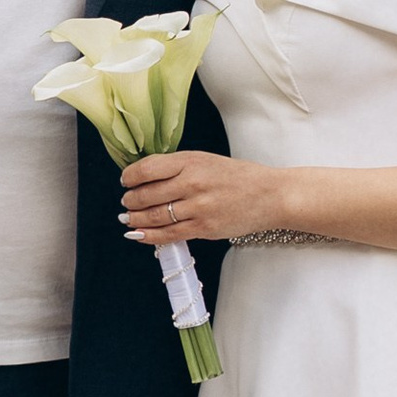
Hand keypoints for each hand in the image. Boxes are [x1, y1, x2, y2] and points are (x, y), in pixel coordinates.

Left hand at [119, 150, 283, 248]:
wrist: (270, 196)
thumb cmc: (239, 177)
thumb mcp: (206, 160)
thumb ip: (177, 167)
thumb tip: (145, 178)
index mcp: (191, 161)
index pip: (147, 169)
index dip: (130, 177)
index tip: (126, 181)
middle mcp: (192, 183)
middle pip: (146, 194)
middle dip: (130, 201)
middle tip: (126, 203)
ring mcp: (198, 207)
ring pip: (154, 216)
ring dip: (135, 220)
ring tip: (129, 219)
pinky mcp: (204, 228)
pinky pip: (169, 234)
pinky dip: (149, 236)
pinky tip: (138, 235)